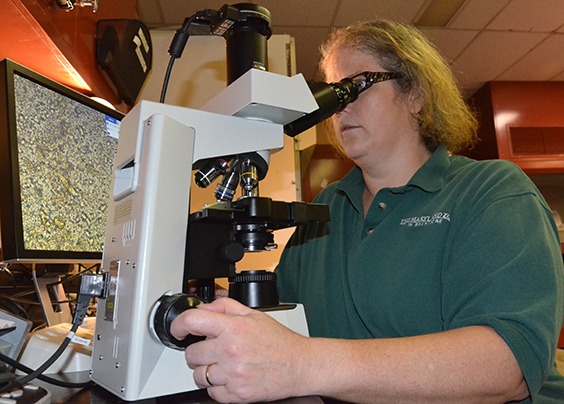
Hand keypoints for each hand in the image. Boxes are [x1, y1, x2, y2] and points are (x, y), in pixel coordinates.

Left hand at [170, 297, 309, 402]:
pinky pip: (210, 392)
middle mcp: (230, 351)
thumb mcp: (253, 315)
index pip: (192, 321)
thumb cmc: (279, 341)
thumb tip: (203, 307)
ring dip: (207, 370)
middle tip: (214, 350)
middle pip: (191, 353)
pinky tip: (230, 377)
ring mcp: (232, 374)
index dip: (179, 325)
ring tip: (224, 365)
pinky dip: (217, 387)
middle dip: (199, 351)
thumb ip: (225, 306)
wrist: (299, 365)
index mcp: (233, 328)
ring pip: (198, 375)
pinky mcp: (236, 394)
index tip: (178, 330)